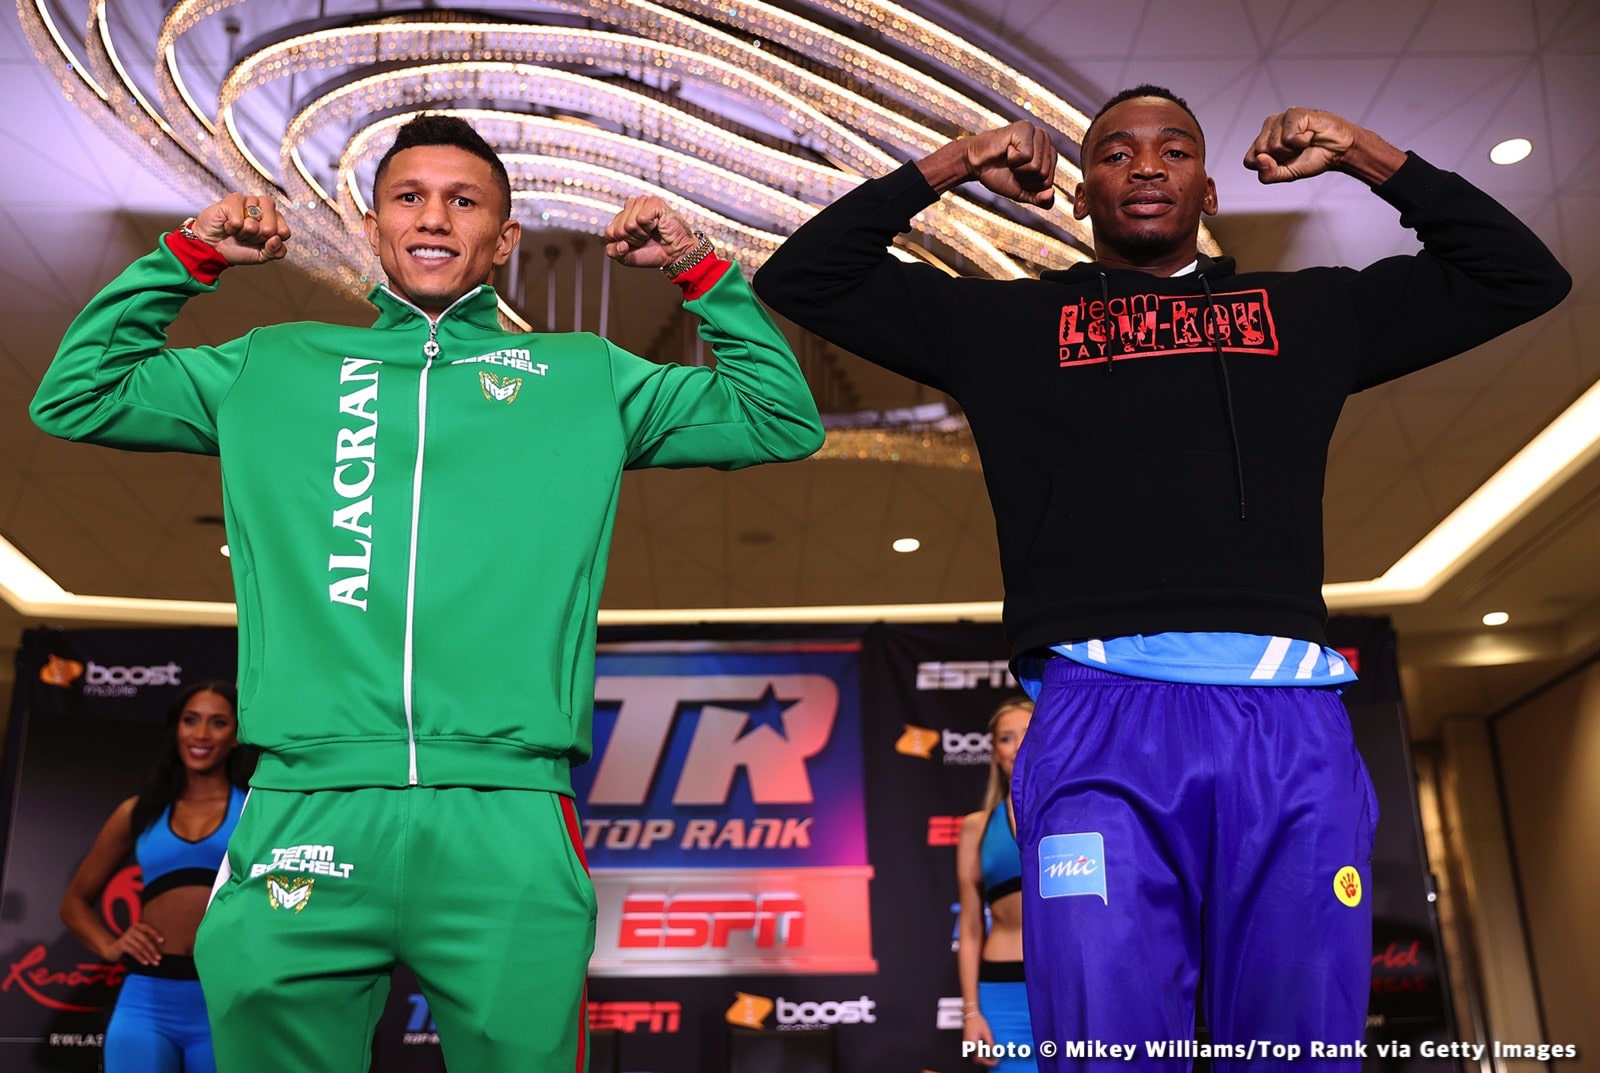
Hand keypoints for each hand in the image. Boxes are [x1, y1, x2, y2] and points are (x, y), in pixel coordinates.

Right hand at [107, 921, 163, 965]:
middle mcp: (132, 930)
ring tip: (154, 962)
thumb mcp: (139, 939)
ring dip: (148, 956)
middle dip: (153, 950)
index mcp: (138, 926)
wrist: (113, 949)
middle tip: (159, 958)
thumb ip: (147, 939)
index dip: (156, 934)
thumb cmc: (130, 944)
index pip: (149, 928)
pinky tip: (145, 963)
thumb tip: (160, 947)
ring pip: (140, 948)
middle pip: (145, 940)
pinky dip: (141, 958)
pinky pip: (134, 952)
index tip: (163, 941)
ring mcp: (126, 937)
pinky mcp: (122, 944)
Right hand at [188, 193, 290, 264]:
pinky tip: (227, 224)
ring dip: (243, 233)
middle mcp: (264, 207)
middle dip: (256, 238)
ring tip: (236, 230)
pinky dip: (231, 228)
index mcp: (274, 219)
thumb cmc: (237, 248)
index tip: (260, 242)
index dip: (271, 242)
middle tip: (246, 236)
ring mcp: (249, 201)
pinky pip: (238, 220)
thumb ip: (275, 251)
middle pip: (271, 227)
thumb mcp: (261, 256)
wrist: (213, 248)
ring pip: (254, 224)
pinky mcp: (234, 199)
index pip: (284, 231)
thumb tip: (278, 239)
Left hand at [603, 196, 700, 268]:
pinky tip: (657, 226)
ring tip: (651, 233)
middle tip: (646, 238)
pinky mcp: (654, 203)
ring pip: (629, 224)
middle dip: (632, 239)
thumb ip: (613, 252)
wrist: (675, 254)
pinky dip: (649, 228)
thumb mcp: (626, 257)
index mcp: (623, 217)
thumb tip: (620, 242)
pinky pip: (641, 219)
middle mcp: (631, 206)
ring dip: (641, 234)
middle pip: (618, 229)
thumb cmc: (653, 252)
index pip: (610, 232)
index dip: (623, 244)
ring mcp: (643, 202)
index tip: (636, 244)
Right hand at [920, 121, 1056, 204]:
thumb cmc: (999, 175)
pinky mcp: (1025, 128)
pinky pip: (1027, 156)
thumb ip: (1040, 199)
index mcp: (1049, 156)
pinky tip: (1007, 150)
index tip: (1018, 174)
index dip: (1029, 185)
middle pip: (1044, 175)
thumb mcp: (1022, 193)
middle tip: (1012, 166)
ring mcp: (1037, 132)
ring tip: (1009, 158)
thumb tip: (1050, 193)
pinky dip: (1013, 159)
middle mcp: (1046, 141)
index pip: (1048, 183)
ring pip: (1037, 167)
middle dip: (1024, 177)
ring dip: (1018, 168)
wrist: (975, 165)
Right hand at [963, 1012, 998, 1067]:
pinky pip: (972, 1051)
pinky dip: (979, 1053)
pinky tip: (984, 1049)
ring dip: (982, 1057)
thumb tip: (994, 1053)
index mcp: (973, 1043)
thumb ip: (990, 1044)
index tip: (995, 1061)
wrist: (971, 1014)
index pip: (980, 1059)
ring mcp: (966, 1044)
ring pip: (974, 1056)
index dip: (989, 1062)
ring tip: (990, 1054)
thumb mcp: (987, 1033)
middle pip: (976, 1060)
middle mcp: (968, 1045)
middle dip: (985, 1061)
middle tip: (993, 1059)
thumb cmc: (978, 1021)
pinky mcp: (967, 1042)